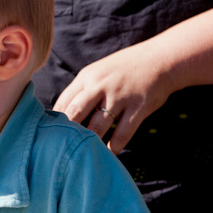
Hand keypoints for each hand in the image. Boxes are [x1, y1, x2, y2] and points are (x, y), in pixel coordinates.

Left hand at [52, 42, 175, 153]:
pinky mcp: (138, 107)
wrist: (161, 59)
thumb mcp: (99, 72)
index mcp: (87, 77)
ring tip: (85, 153)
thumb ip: (83, 90)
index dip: (54, 120)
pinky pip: (123, 132)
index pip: (63, 101)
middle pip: (75, 113)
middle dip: (66, 132)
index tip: (51, 135)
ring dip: (91, 141)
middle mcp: (100, 86)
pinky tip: (110, 152)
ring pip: (97, 126)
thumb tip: (63, 113)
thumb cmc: (125, 69)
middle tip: (62, 148)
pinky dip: (115, 145)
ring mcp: (120, 97)